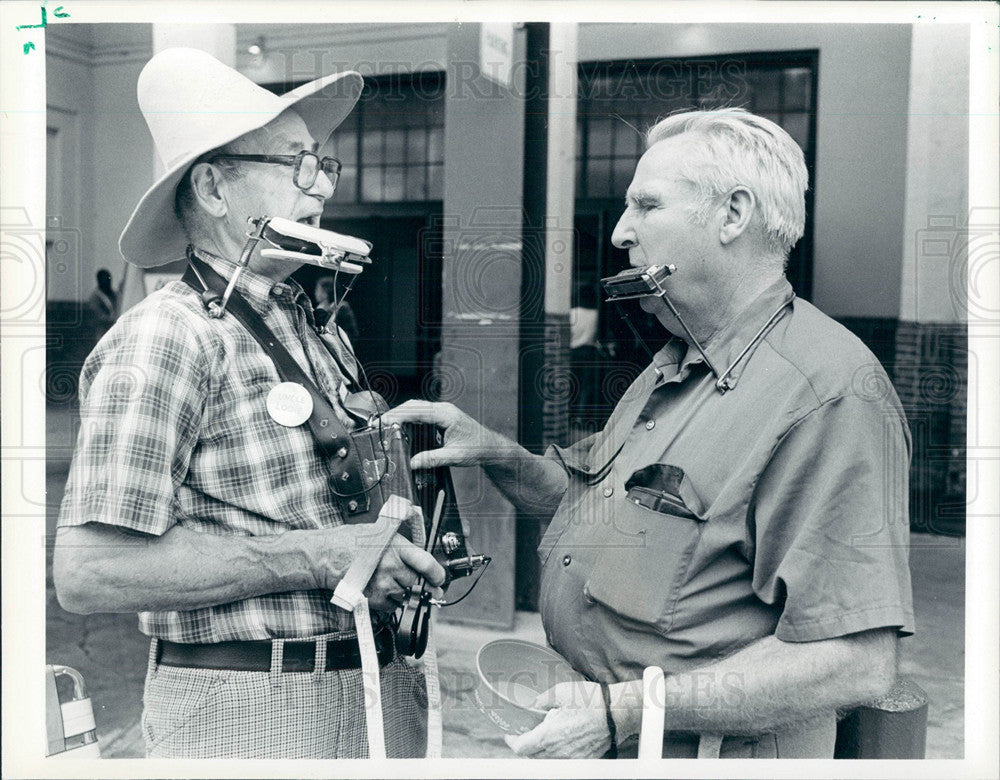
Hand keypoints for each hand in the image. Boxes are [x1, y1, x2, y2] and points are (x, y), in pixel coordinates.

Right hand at [312, 526, 444, 611]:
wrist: (324, 556)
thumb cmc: (348, 541)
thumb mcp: (378, 532)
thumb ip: (399, 542)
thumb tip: (419, 552)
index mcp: (395, 546)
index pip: (426, 563)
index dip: (437, 574)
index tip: (440, 579)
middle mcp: (391, 566)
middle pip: (416, 582)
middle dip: (416, 582)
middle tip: (407, 579)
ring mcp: (382, 584)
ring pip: (405, 595)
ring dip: (402, 592)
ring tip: (387, 582)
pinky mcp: (372, 599)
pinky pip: (391, 607)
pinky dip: (389, 602)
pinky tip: (379, 590)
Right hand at [380, 400, 511, 469]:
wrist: (490, 447)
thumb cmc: (477, 449)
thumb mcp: (454, 456)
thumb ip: (433, 459)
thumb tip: (413, 463)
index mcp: (446, 415)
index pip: (418, 411)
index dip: (399, 415)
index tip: (385, 421)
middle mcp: (443, 409)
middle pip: (414, 405)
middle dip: (396, 413)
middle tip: (380, 423)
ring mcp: (442, 410)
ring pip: (416, 407)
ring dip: (401, 414)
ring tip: (386, 424)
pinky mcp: (441, 415)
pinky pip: (422, 412)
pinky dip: (409, 416)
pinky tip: (401, 425)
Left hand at [504, 681, 612, 758]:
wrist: (617, 713)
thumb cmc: (591, 701)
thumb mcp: (561, 692)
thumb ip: (543, 699)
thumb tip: (534, 704)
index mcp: (550, 735)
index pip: (522, 747)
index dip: (512, 742)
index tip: (509, 736)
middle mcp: (559, 751)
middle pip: (533, 755)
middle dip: (526, 745)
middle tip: (527, 733)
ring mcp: (572, 758)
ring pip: (547, 759)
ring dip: (542, 750)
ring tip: (545, 735)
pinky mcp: (583, 760)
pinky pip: (563, 760)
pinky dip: (557, 753)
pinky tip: (562, 740)